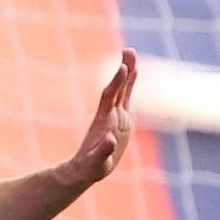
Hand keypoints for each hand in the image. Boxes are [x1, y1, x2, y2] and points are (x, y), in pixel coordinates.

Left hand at [60, 49, 138, 187]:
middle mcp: (110, 115)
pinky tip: (133, 72)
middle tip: (129, 50)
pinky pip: (126, 99)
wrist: (87, 168)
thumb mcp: (97, 162)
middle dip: (124, 70)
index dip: (117, 83)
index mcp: (104, 121)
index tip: (123, 67)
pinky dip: (129, 85)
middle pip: (117, 88)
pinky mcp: (121, 121)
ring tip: (131, 53)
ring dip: (127, 73)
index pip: (110, 97)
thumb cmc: (91, 167)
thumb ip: (103, 151)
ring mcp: (116, 116)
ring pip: (122, 90)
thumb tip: (110, 140)